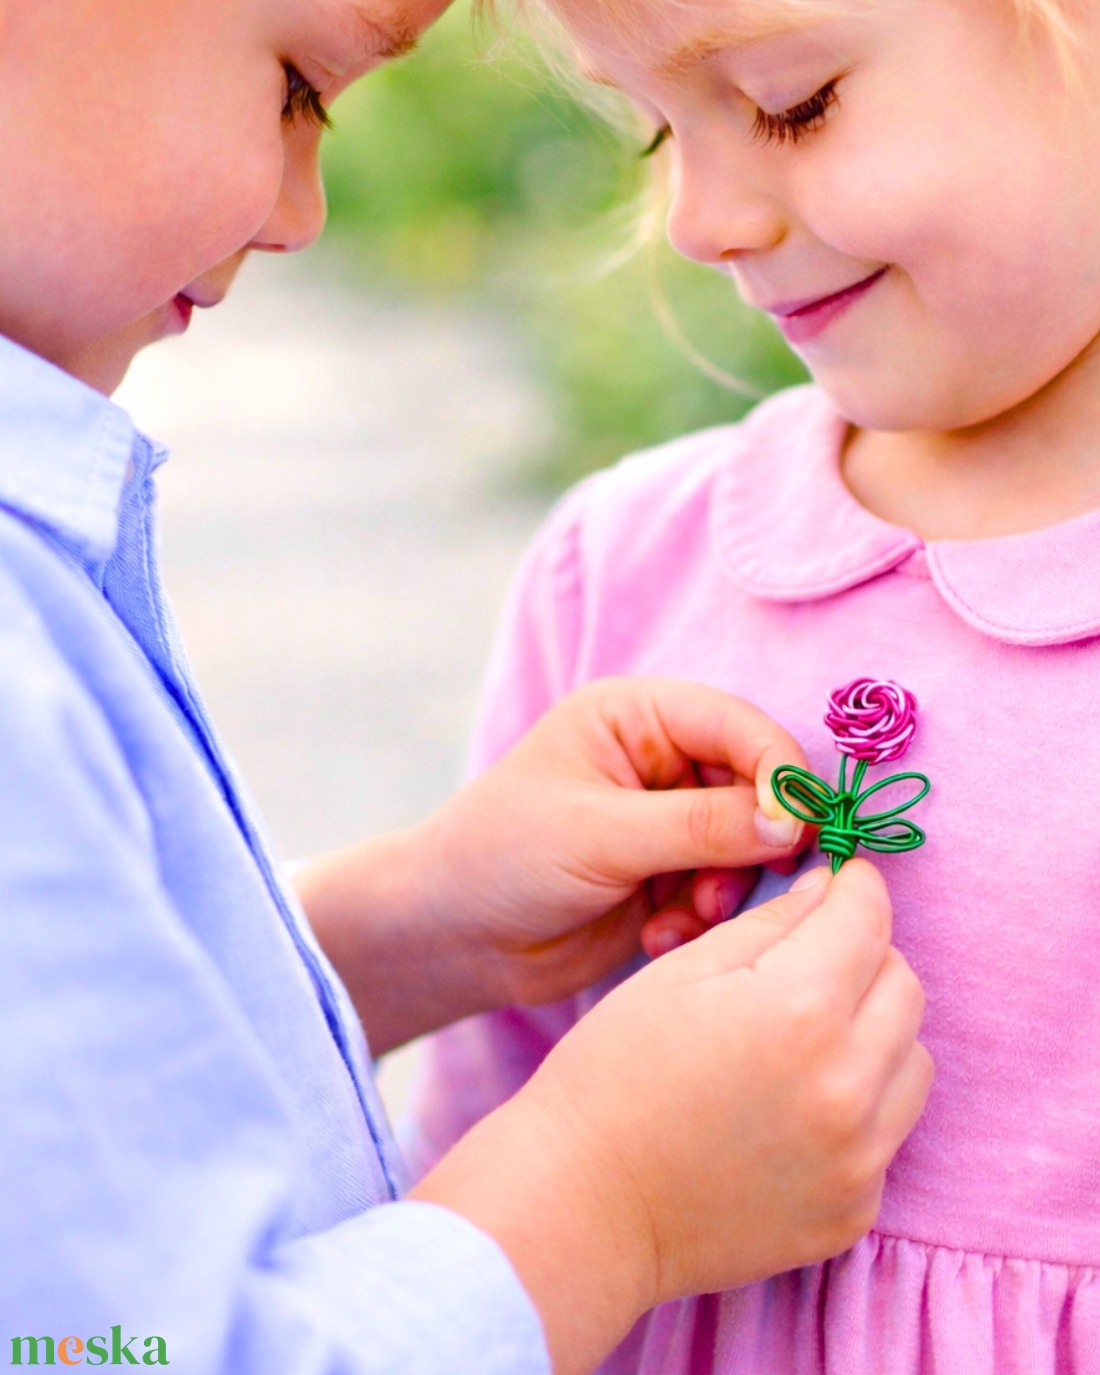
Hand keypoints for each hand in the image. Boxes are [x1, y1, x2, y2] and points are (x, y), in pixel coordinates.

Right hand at [413, 861, 932, 1374]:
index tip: (841, 884)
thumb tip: (831, 890)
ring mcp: (857, 1157)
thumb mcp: (681, 972)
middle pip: (905, 984)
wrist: (582, 1203)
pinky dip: (858, 1105)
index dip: (855, 888)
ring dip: (874, 1032)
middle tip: (811, 962)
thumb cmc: (612, 1074)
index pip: (869, 917)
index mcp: (798, 1008)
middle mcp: (845, 1083)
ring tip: (805, 1039)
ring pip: (912, 1059)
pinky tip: (793, 1107)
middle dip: (865, 957)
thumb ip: (771, 923)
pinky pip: (888, 1131)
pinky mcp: (853, 1209)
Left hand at [418, 675, 810, 1002]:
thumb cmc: (503, 857)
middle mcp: (660, 760)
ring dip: (725, 890)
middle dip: (751, 843)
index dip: (776, 770)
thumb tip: (793, 821)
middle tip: (722, 892)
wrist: (454, 940)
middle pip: (754, 786)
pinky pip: (725, 891)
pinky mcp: (670, 876)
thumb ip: (699, 825)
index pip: (735, 725)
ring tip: (681, 919)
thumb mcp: (599, 834)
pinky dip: (703, 919)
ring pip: (748, 846)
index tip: (797, 827)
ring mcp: (668, 820)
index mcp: (635, 717)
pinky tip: (657, 938)